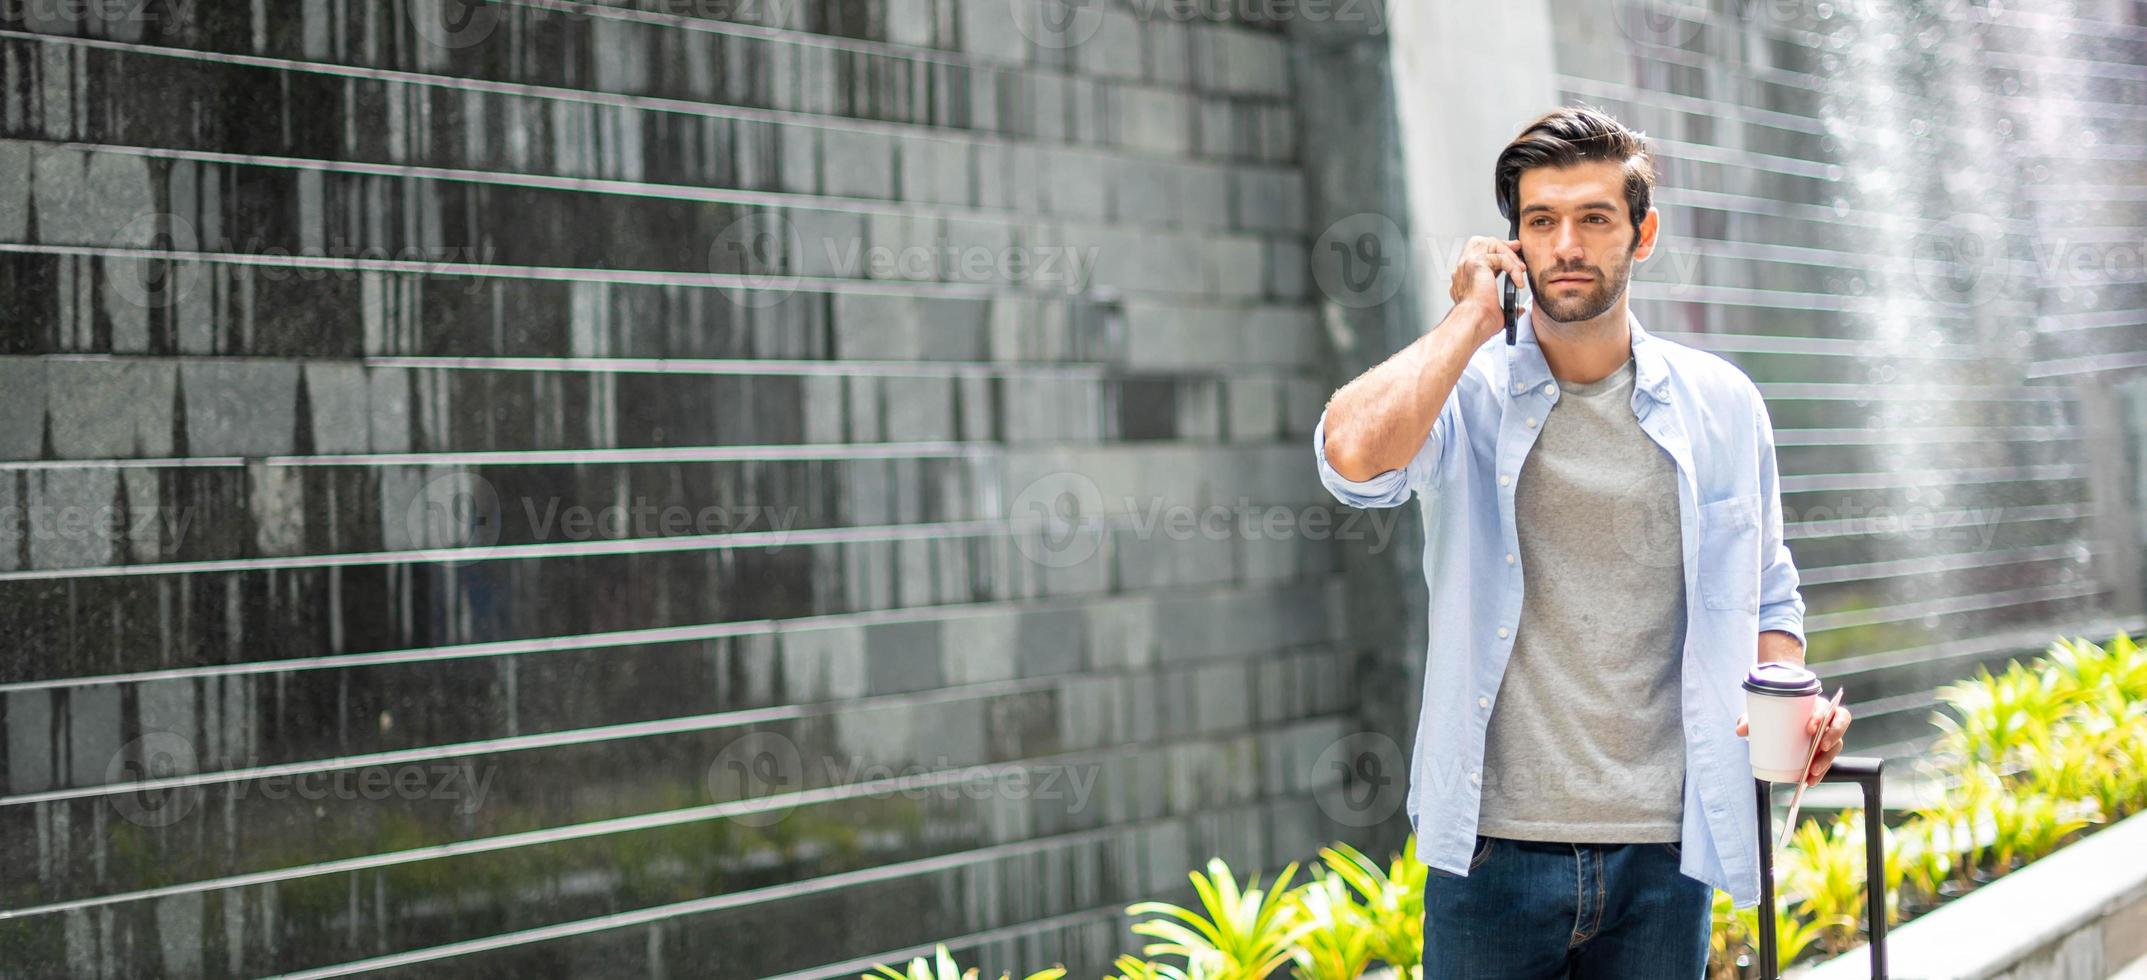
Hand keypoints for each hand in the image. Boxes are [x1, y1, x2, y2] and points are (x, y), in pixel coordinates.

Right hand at [1447, 236, 1526, 342]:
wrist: (1473, 322)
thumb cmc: (1479, 321)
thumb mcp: (1496, 311)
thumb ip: (1506, 305)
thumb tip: (1518, 309)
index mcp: (1465, 279)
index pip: (1479, 255)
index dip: (1497, 253)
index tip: (1512, 256)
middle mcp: (1463, 269)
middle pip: (1482, 242)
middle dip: (1502, 244)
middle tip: (1517, 249)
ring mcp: (1467, 264)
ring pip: (1492, 245)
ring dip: (1509, 255)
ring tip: (1520, 269)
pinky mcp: (1477, 263)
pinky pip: (1500, 257)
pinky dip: (1513, 267)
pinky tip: (1518, 279)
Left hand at [1733, 702, 1853, 786]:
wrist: (1771, 728)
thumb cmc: (1770, 717)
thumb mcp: (1759, 717)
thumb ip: (1749, 720)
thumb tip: (1740, 730)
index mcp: (1813, 706)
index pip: (1827, 707)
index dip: (1823, 716)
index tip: (1810, 728)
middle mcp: (1825, 720)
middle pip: (1839, 724)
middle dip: (1832, 736)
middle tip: (1819, 748)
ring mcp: (1827, 737)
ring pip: (1836, 746)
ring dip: (1827, 760)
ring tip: (1812, 771)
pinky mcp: (1823, 753)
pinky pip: (1827, 763)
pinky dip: (1820, 774)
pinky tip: (1811, 781)